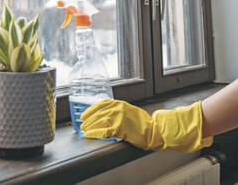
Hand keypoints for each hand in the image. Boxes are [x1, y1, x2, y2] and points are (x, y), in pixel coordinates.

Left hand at [80, 99, 212, 152]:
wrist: (156, 131)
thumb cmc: (144, 124)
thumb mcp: (131, 112)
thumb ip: (119, 111)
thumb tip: (108, 114)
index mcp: (121, 104)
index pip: (102, 103)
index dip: (92, 108)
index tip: (85, 113)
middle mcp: (119, 108)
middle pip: (98, 112)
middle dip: (88, 118)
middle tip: (81, 123)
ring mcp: (119, 118)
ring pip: (99, 121)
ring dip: (90, 126)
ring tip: (84, 129)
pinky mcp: (120, 128)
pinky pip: (103, 131)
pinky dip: (95, 133)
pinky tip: (90, 135)